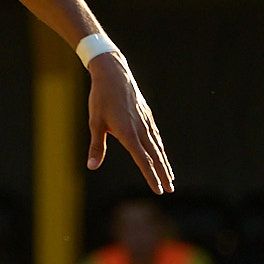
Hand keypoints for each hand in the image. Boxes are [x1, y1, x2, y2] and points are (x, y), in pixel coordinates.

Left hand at [86, 54, 172, 193]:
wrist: (113, 73)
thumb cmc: (100, 98)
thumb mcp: (95, 123)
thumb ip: (96, 146)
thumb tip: (92, 166)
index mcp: (128, 133)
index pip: (143, 160)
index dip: (151, 177)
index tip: (159, 190)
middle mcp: (140, 129)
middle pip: (155, 156)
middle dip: (163, 174)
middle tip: (171, 190)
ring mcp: (145, 121)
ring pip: (157, 146)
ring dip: (164, 162)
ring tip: (170, 176)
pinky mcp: (146, 115)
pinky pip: (155, 135)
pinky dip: (160, 148)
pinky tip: (161, 153)